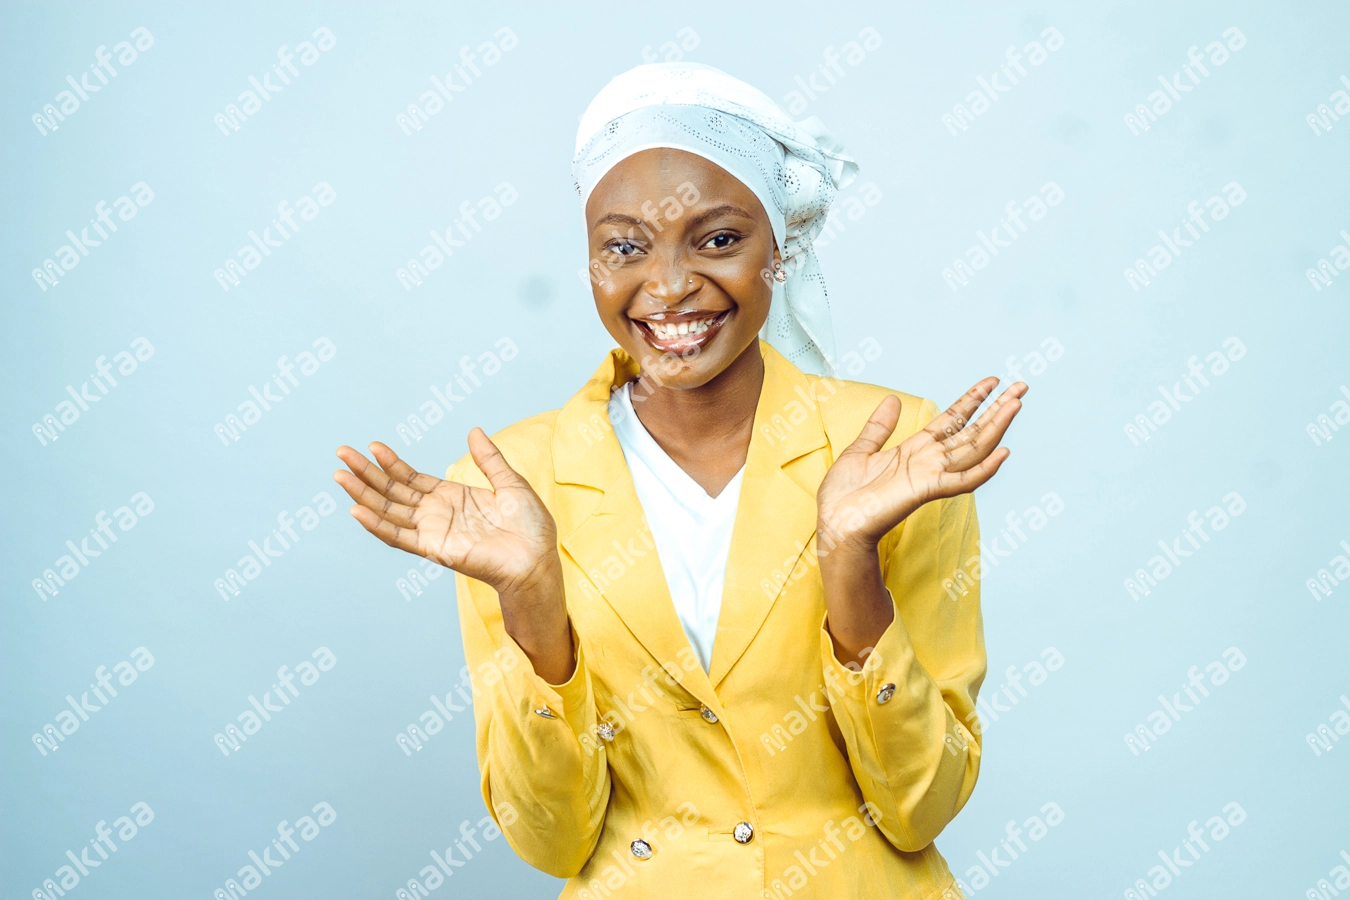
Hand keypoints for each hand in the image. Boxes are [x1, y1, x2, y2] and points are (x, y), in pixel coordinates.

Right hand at [335, 431, 574, 682]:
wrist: (538, 559)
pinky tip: (357, 511)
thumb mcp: (510, 483)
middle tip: (341, 453)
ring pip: (389, 512)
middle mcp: (437, 515)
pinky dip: (377, 525)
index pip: (412, 479)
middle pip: (393, 492)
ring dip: (363, 495)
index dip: (391, 464)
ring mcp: (434, 532)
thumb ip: (489, 459)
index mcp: (452, 498)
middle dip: (366, 474)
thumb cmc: (531, 528)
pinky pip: (400, 537)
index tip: (372, 446)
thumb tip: (474, 431)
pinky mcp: (436, 549)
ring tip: (339, 476)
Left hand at [816, 378, 1026, 553]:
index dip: (973, 400)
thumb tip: (892, 399)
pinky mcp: (925, 491)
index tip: (992, 381)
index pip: (952, 420)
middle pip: (971, 431)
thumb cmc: (844, 495)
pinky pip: (961, 481)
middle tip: (1021, 386)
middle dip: (996, 409)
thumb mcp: (861, 450)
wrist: (834, 523)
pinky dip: (983, 469)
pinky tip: (1002, 453)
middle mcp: (928, 461)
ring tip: (1016, 404)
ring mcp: (930, 476)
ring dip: (996, 427)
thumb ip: (879, 427)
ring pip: (973, 449)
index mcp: (915, 450)